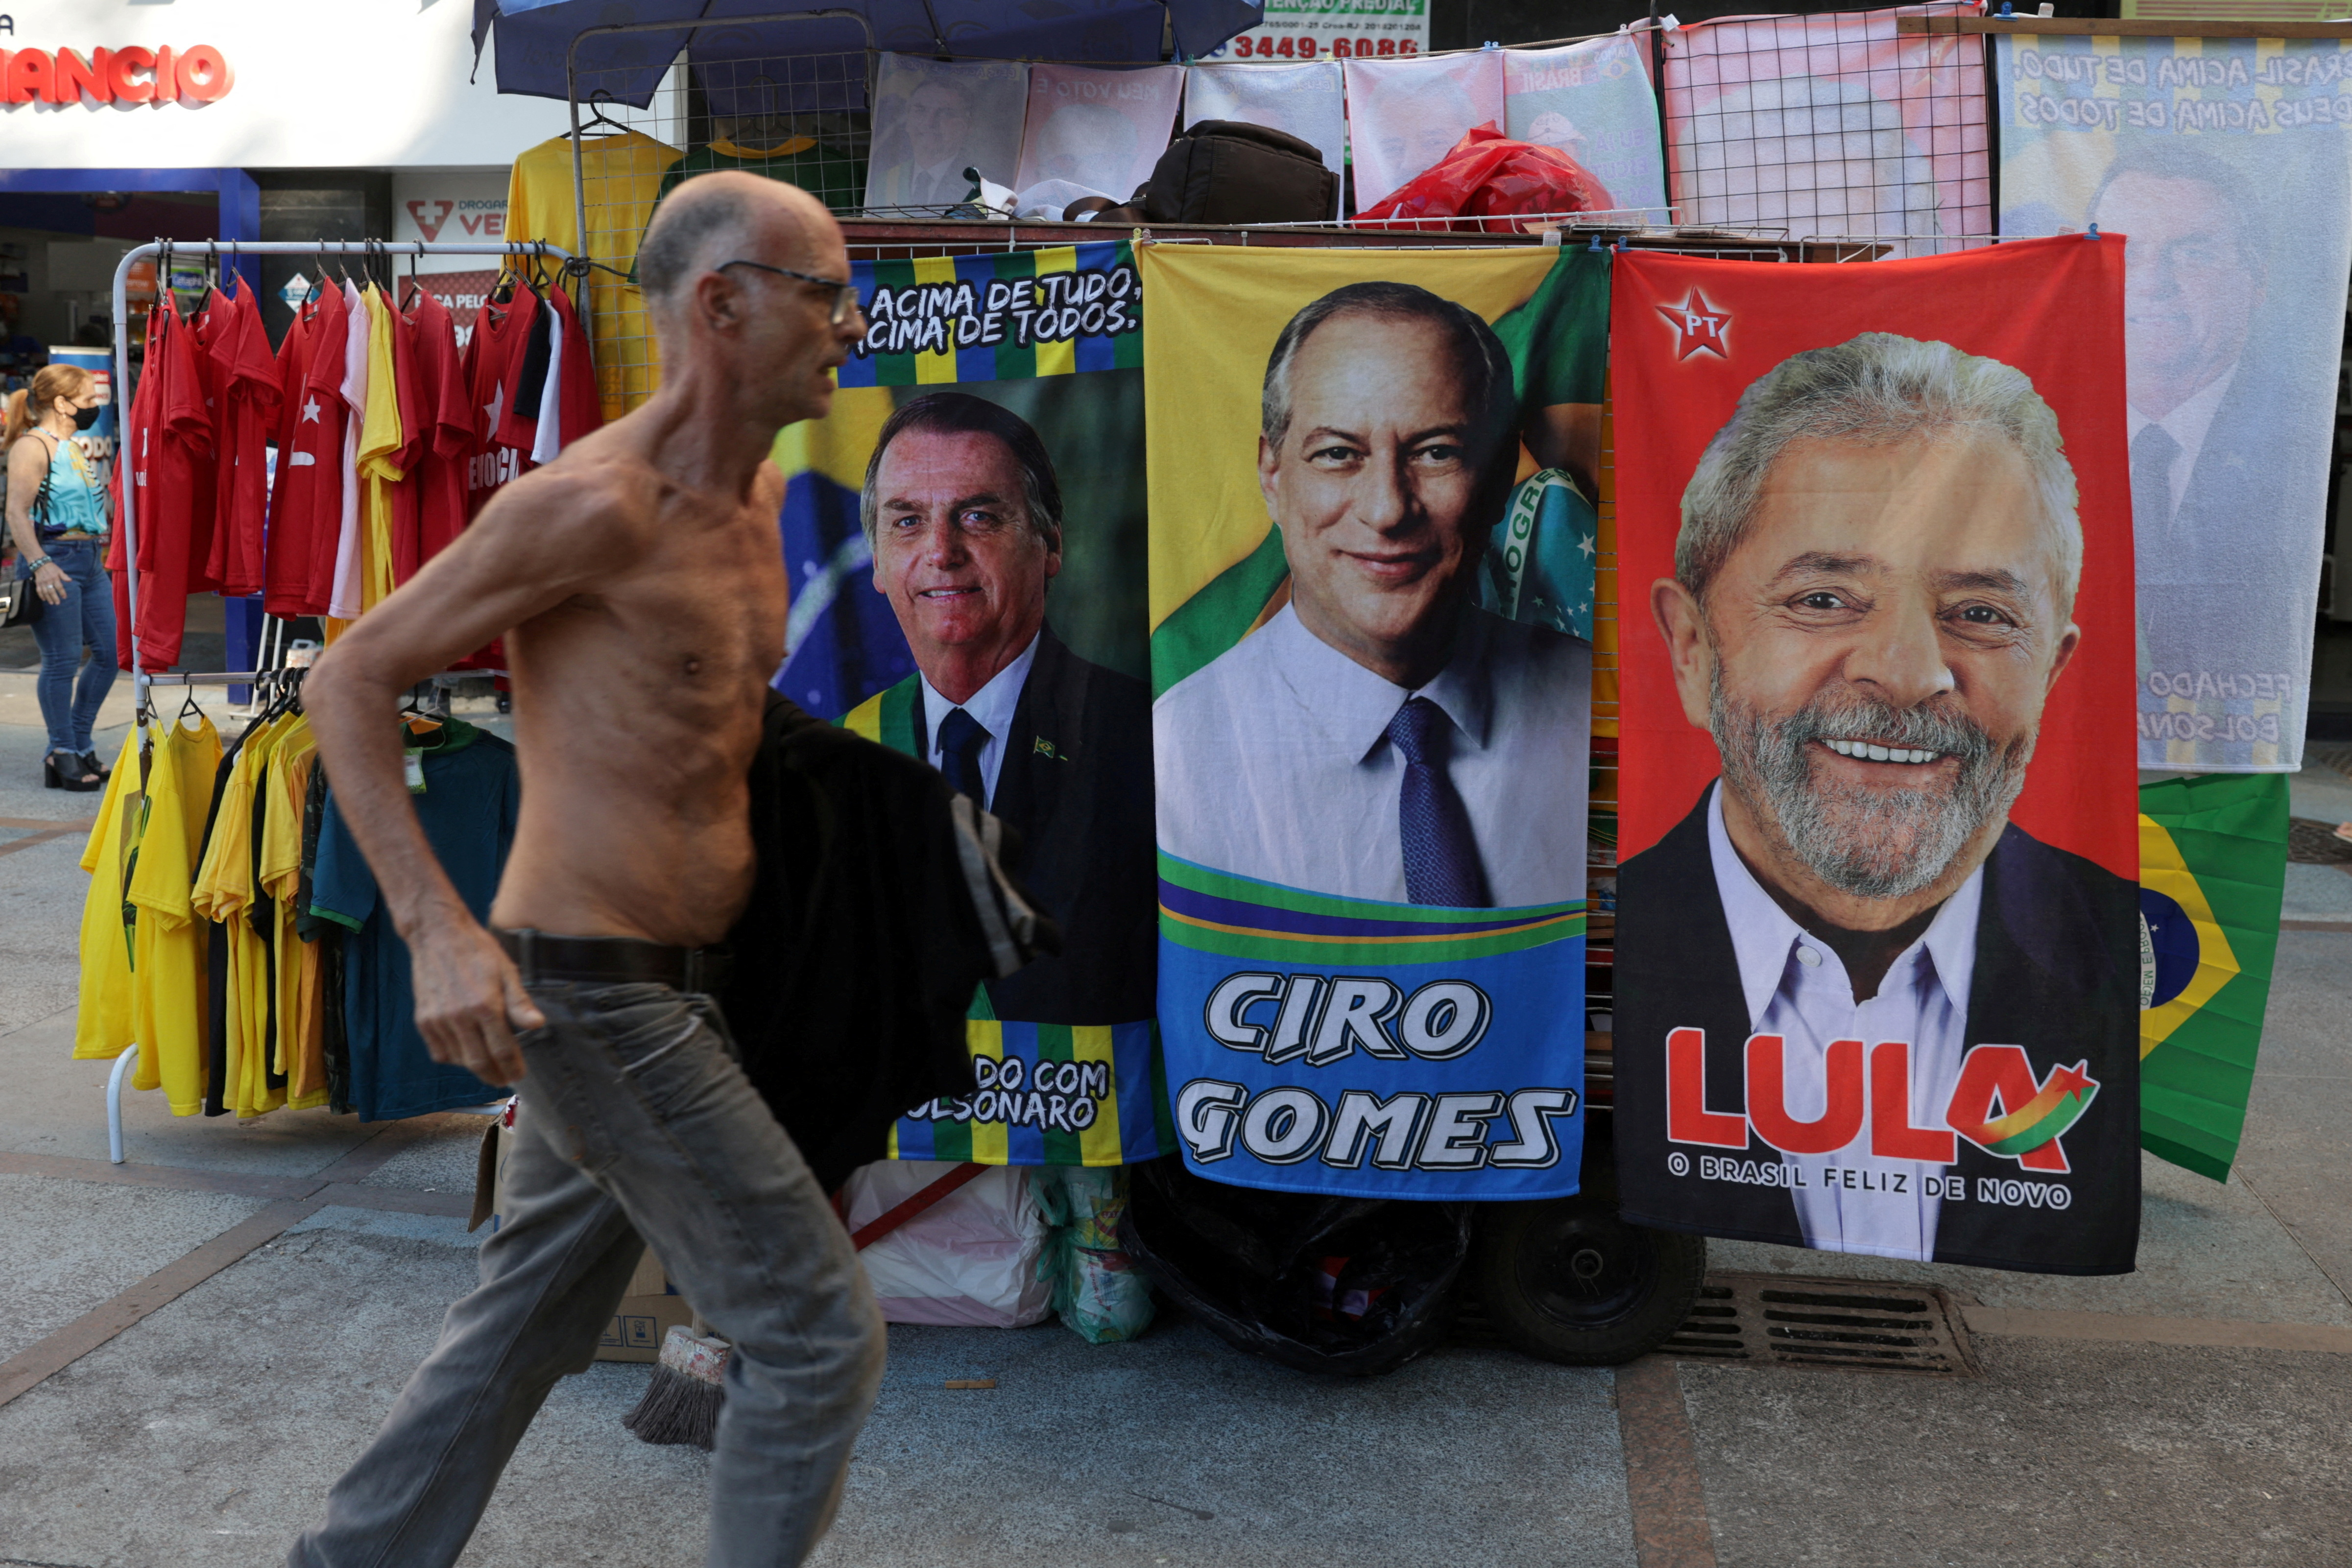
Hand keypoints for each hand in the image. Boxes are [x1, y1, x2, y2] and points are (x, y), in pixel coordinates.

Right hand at [32, 561, 65, 605]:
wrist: (40, 564)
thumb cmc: (52, 568)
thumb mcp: (59, 570)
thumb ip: (64, 576)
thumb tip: (70, 580)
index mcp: (55, 578)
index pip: (59, 587)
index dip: (62, 592)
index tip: (64, 597)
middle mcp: (48, 581)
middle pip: (51, 591)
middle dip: (55, 598)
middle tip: (57, 603)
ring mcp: (42, 582)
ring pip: (45, 592)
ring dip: (48, 598)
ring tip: (51, 603)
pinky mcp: (37, 583)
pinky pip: (38, 590)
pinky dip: (41, 595)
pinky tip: (44, 599)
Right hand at [407, 919, 545, 1084]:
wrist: (437, 935)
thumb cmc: (477, 951)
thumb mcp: (507, 971)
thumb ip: (520, 1002)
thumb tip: (538, 1025)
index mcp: (485, 1006)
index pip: (503, 1050)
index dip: (512, 1068)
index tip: (519, 1076)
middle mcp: (460, 1017)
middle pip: (479, 1063)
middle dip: (494, 1076)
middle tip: (504, 1080)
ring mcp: (439, 1021)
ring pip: (459, 1060)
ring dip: (475, 1068)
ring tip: (488, 1066)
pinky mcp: (423, 1020)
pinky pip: (439, 1053)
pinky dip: (454, 1058)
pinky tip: (465, 1052)